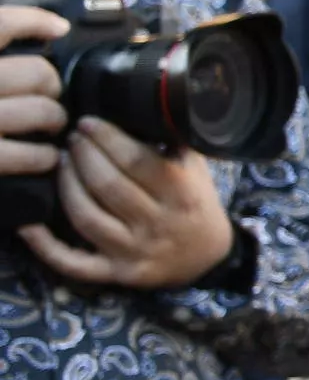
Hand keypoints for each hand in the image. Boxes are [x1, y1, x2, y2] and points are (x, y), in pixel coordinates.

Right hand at [0, 6, 67, 175]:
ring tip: (52, 121)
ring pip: (40, 111)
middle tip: (49, 89)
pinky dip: (44, 155)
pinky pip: (28, 155)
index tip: (57, 28)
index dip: (34, 21)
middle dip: (50, 82)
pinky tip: (44, 154)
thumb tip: (38, 28)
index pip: (0, 25)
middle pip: (35, 72)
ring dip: (55, 117)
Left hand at [20, 117, 236, 288]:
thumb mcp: (196, 170)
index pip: (136, 160)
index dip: (107, 138)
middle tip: (72, 138)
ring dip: (66, 186)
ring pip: (86, 217)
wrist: (208, 257)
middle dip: (83, 156)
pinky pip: (74, 262)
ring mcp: (135, 251)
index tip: (88, 122)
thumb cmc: (196, 203)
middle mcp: (158, 223)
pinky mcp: (117, 273)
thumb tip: (144, 106)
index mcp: (181, 194)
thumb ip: (174, 143)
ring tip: (61, 162)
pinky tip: (29, 226)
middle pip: (107, 185)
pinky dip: (46, 246)